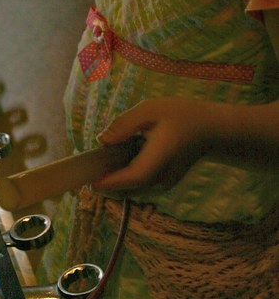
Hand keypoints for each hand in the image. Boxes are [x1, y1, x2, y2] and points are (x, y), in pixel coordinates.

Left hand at [92, 98, 212, 192]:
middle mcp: (163, 176)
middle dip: (107, 182)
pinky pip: (139, 184)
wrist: (209, 130)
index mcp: (161, 157)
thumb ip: (124, 125)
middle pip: (129, 187)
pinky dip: (125, 176)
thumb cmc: (180, 115)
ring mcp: (164, 183)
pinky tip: (119, 160)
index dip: (112, 182)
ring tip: (102, 162)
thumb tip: (102, 141)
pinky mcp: (163, 183)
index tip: (91, 182)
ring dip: (115, 179)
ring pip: (133, 188)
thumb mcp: (150, 110)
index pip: (135, 177)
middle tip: (89, 169)